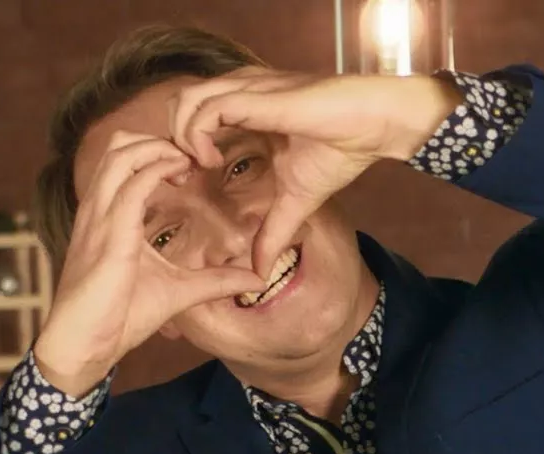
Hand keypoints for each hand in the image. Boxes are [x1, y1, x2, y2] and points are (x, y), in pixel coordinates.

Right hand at [34, 132, 267, 395]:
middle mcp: (99, 209)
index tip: (192, 166)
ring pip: (122, 153)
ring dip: (159, 148)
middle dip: (159, 140)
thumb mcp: (178, 292)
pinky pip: (132, 185)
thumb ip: (215, 281)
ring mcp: (99, 218)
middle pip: (120, 144)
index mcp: (108, 216)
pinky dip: (158, 170)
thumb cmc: (118, 319)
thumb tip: (255, 279)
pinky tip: (182, 176)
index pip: (125, 160)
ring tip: (189, 163)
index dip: (159, 151)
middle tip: (194, 159)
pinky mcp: (108, 234)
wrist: (82, 346)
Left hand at [168, 68, 461, 276]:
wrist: (374, 126)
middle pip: (176, 105)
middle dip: (170, 141)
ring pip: (183, 102)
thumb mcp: (297, 200)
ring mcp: (245, 91)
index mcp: (246, 111)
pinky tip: (210, 161)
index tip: (187, 180)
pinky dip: (196, 135)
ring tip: (198, 168)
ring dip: (180, 138)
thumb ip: (274, 232)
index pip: (191, 116)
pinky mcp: (255, 95)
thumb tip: (261, 271)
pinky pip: (204, 108)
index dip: (180, 148)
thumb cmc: (342, 149)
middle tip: (185, 176)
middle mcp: (239, 94)